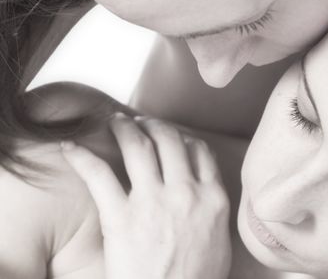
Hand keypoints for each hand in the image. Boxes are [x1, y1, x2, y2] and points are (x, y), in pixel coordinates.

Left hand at [61, 114, 230, 278]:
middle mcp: (185, 192)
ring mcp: (153, 202)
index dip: (183, 137)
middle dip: (154, 125)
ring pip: (139, 147)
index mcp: (212, 198)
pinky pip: (100, 175)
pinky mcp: (121, 217)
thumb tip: (209, 194)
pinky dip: (83, 157)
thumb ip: (215, 211)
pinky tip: (71, 147)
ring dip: (125, 128)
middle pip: (170, 140)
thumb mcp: (220, 242)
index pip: (200, 151)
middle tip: (142, 122)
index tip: (172, 136)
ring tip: (116, 121)